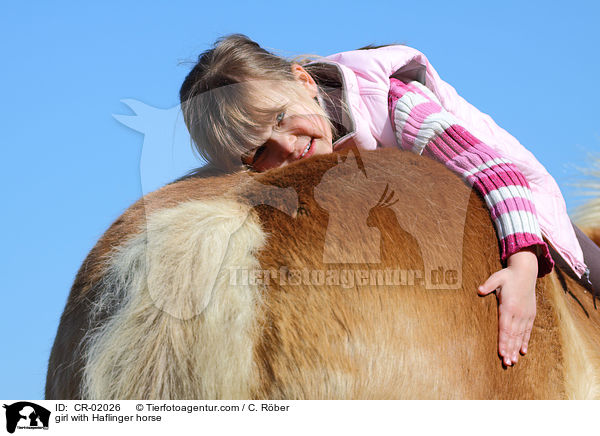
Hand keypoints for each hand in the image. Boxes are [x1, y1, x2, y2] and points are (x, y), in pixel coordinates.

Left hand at [478, 248, 537, 365]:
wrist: (526, 272)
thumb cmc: (508, 275)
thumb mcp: (497, 277)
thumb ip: (488, 284)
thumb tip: (479, 290)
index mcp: (508, 306)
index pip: (505, 328)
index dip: (503, 341)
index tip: (501, 353)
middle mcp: (519, 313)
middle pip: (513, 335)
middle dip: (509, 350)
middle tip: (506, 363)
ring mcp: (526, 314)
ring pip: (520, 335)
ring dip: (516, 349)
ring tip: (513, 361)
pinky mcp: (531, 314)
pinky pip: (528, 331)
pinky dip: (525, 341)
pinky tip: (523, 351)